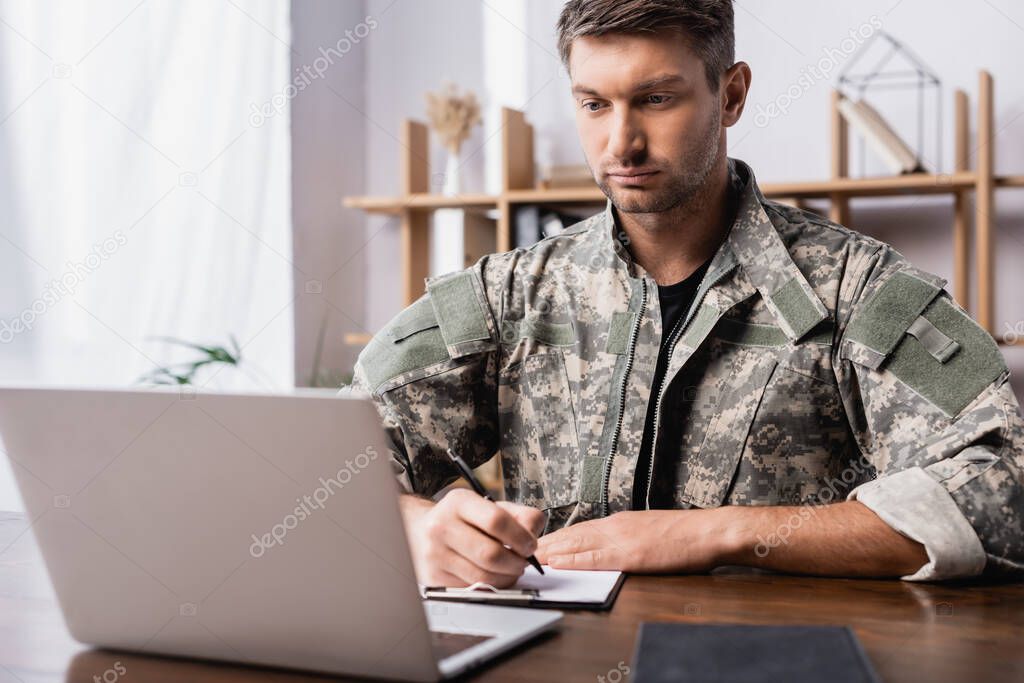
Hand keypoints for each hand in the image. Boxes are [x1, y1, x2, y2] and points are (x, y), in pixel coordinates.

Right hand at [400, 489, 545, 587]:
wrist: (420, 529)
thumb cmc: (461, 518)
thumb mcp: (489, 506)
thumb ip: (519, 515)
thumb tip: (533, 534)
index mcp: (459, 502)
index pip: (496, 521)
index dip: (521, 537)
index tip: (530, 545)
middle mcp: (442, 526)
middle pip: (491, 554)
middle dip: (516, 562)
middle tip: (523, 561)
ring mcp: (435, 554)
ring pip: (483, 576)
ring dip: (506, 577)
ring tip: (511, 569)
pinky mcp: (434, 577)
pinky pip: (472, 588)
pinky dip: (490, 585)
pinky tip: (492, 575)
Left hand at [535, 509, 731, 572]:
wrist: (708, 531)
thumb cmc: (686, 535)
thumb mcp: (649, 530)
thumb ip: (628, 537)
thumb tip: (612, 546)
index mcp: (620, 522)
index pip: (581, 528)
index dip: (559, 537)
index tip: (540, 544)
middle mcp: (616, 526)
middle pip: (573, 534)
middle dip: (548, 544)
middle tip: (523, 550)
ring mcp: (622, 539)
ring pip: (577, 543)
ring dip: (552, 551)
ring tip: (530, 557)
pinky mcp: (630, 554)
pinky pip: (595, 557)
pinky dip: (572, 560)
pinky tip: (558, 563)